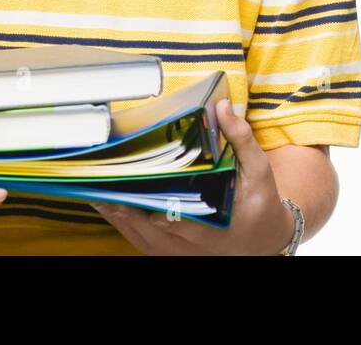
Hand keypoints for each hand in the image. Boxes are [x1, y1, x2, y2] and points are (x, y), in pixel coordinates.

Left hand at [89, 98, 294, 254]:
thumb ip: (241, 140)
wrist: (264, 240)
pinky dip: (123, 223)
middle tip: (101, 184)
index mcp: (213, 226)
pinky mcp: (170, 252)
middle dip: (125, 207)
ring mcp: (178, 252)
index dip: (152, 207)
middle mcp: (190, 243)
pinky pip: (140, 241)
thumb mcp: (259, 171)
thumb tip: (222, 108)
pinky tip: (108, 203)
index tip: (132, 187)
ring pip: (139, 237)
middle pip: (148, 230)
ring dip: (118, 215)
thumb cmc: (260, 203)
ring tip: (97, 190)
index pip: (176, 220)